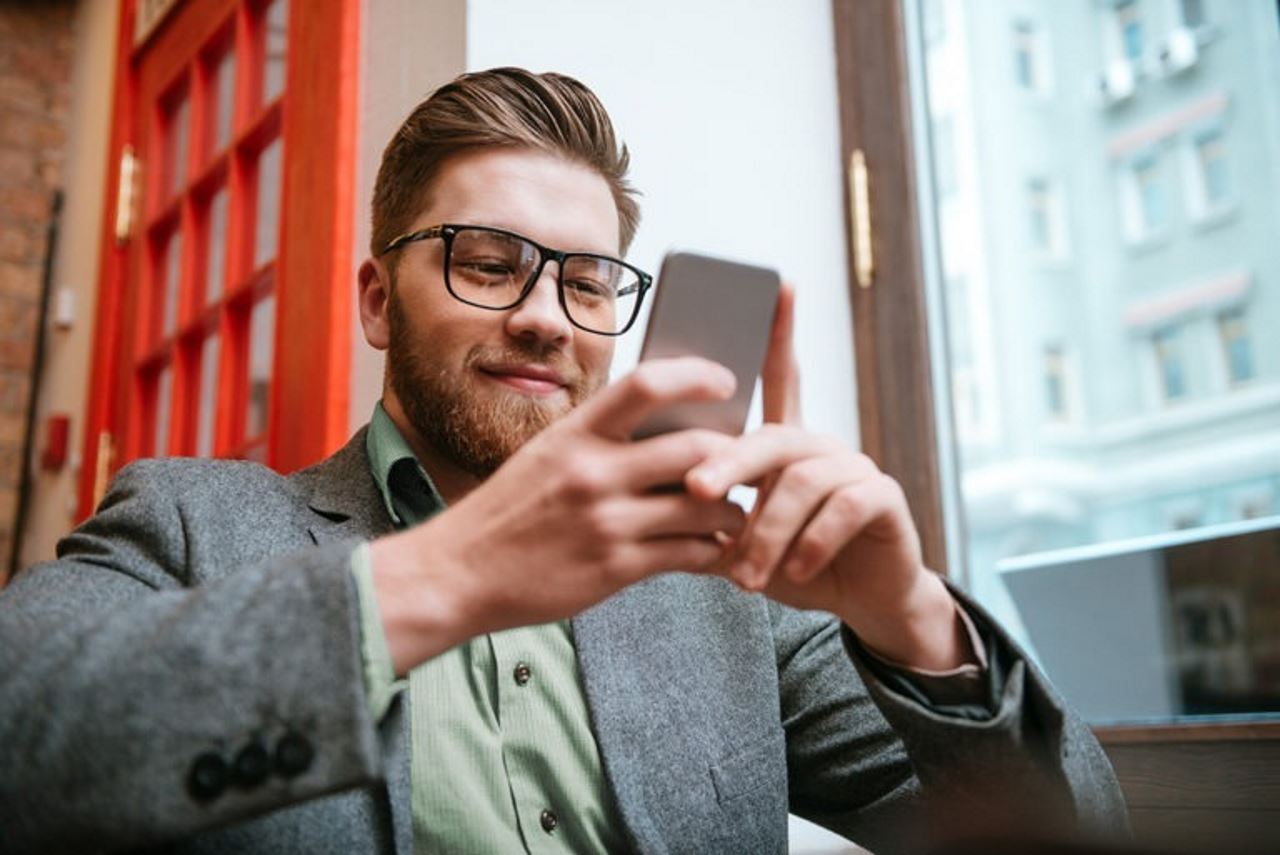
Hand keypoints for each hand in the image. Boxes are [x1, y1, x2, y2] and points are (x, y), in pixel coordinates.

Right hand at [371, 357, 746, 673]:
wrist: (458, 573)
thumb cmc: (509, 511)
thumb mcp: (546, 455)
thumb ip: (601, 439)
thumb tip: (668, 425)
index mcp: (575, 433)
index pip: (648, 383)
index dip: (698, 375)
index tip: (725, 381)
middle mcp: (592, 472)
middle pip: (696, 448)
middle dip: (734, 457)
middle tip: (747, 464)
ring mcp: (606, 522)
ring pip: (705, 506)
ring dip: (731, 510)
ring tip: (732, 514)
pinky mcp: (615, 568)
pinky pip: (689, 553)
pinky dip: (710, 550)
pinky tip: (710, 549)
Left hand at [687, 284, 970, 670]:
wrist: (862, 601)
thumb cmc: (794, 563)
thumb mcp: (742, 539)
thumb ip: (706, 516)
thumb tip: (643, 496)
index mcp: (787, 444)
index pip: (782, 377)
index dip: (781, 331)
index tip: (780, 284)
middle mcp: (822, 444)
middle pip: (772, 437)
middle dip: (730, 464)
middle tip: (695, 492)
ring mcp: (856, 467)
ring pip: (802, 480)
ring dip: (768, 532)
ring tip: (744, 576)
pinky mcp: (884, 498)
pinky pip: (843, 508)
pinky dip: (812, 543)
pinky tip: (797, 572)